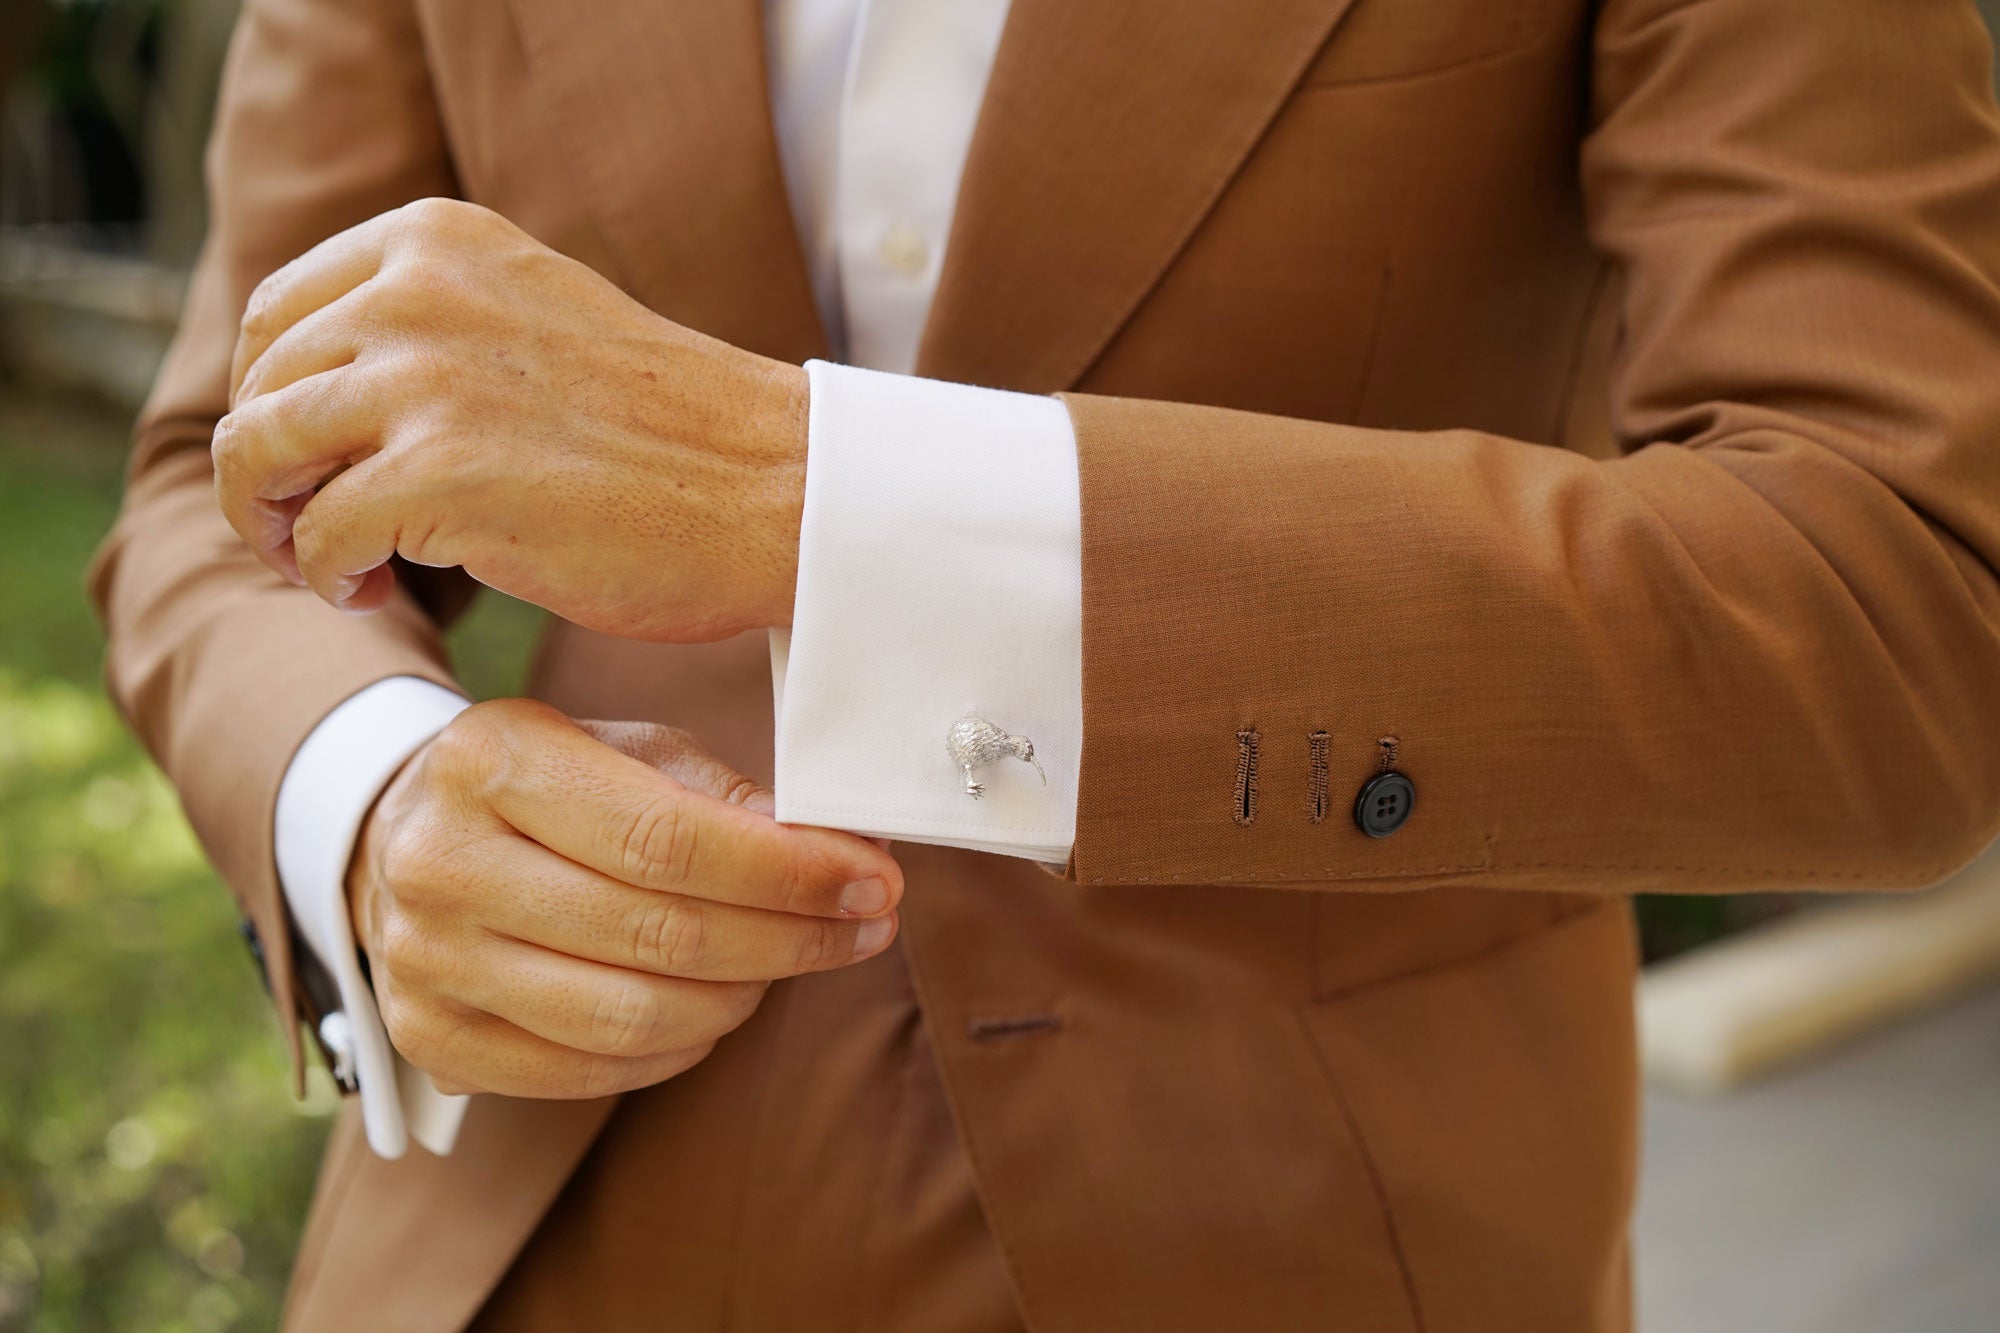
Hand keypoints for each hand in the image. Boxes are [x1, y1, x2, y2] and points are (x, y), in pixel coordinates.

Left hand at [214, 197, 807, 641]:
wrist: (777, 487)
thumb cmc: (671, 431)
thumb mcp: (536, 318)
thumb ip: (437, 324)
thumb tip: (323, 391)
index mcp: (438, 241)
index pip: (278, 312)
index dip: (272, 398)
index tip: (311, 461)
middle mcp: (417, 291)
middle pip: (261, 386)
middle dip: (266, 472)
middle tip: (309, 530)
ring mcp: (426, 381)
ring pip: (260, 453)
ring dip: (274, 524)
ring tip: (331, 567)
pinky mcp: (440, 478)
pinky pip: (320, 536)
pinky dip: (329, 578)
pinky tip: (377, 592)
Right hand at [346, 698, 901, 1098]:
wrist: (406, 841)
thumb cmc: (549, 788)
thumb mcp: (625, 748)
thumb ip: (721, 795)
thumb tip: (836, 855)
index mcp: (492, 758)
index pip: (666, 838)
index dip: (786, 872)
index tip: (873, 881)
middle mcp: (441, 861)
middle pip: (657, 932)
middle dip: (789, 937)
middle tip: (864, 928)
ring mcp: (425, 961)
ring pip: (629, 1015)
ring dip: (742, 998)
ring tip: (789, 963)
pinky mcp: (432, 1040)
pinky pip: (590, 1071)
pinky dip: (678, 1049)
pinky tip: (716, 1006)